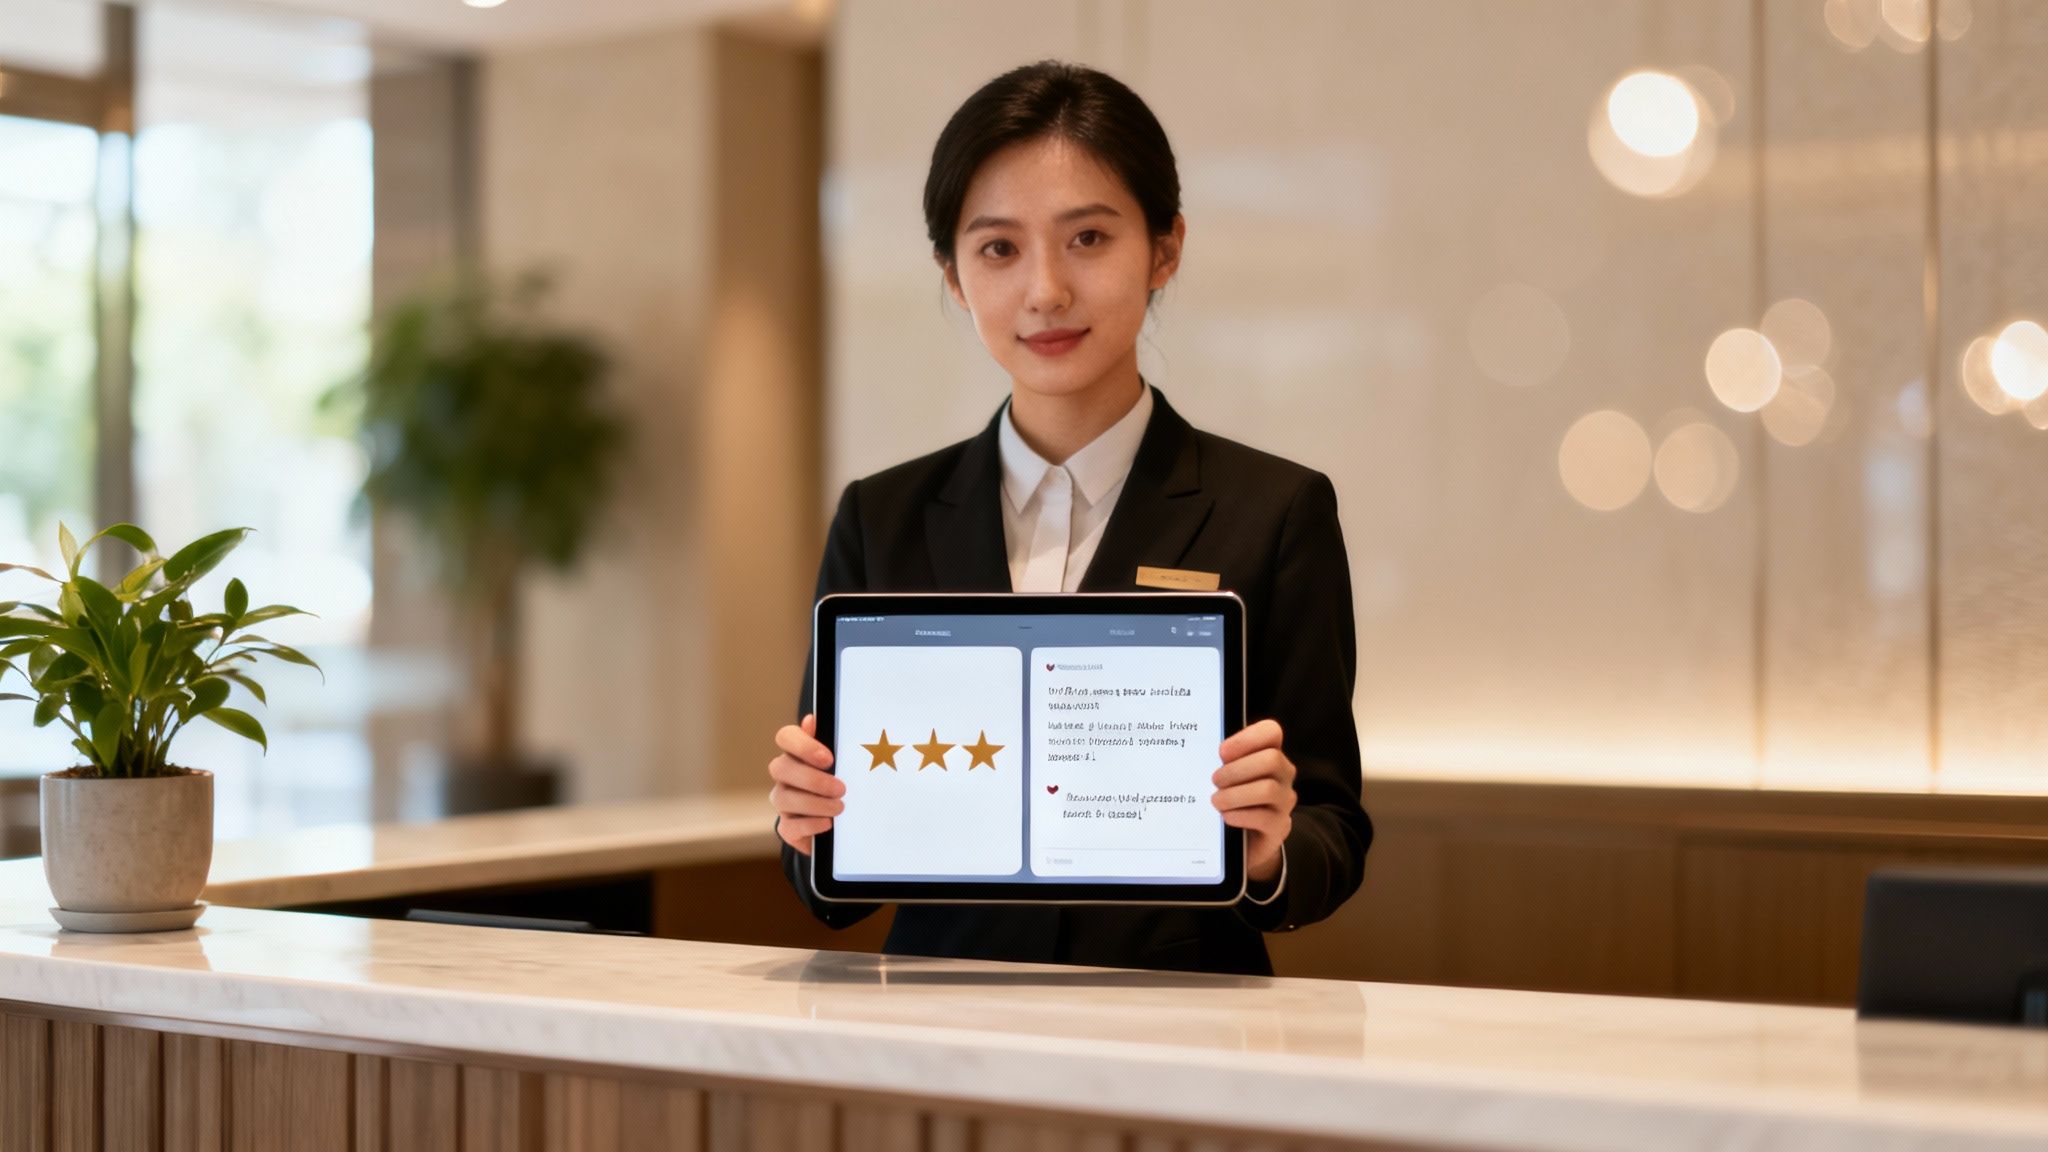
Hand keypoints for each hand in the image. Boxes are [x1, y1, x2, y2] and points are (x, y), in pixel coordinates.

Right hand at [769, 714, 843, 855]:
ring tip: (839, 807)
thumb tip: (811, 720)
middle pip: (780, 768)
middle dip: (812, 779)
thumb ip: (830, 742)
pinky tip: (828, 823)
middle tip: (841, 788)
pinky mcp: (788, 827)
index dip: (803, 745)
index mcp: (797, 753)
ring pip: (783, 799)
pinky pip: (789, 827)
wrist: (842, 822)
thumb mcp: (842, 761)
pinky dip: (810, 825)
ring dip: (814, 804)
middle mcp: (785, 775)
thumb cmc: (841, 782)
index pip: (786, 737)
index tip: (828, 758)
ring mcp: (784, 801)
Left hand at [1211, 719, 1295, 882]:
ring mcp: (1285, 800)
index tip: (1221, 752)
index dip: (1246, 738)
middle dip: (1237, 770)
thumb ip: (1222, 762)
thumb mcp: (1227, 776)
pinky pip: (1264, 817)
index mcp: (1270, 753)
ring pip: (1268, 789)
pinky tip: (1226, 817)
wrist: (1242, 841)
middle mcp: (1283, 774)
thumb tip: (1199, 755)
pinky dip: (1240, 815)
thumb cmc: (1231, 799)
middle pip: (1271, 759)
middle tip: (1215, 781)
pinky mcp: (1280, 826)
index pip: (1271, 731)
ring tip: (1216, 801)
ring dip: (1235, 794)